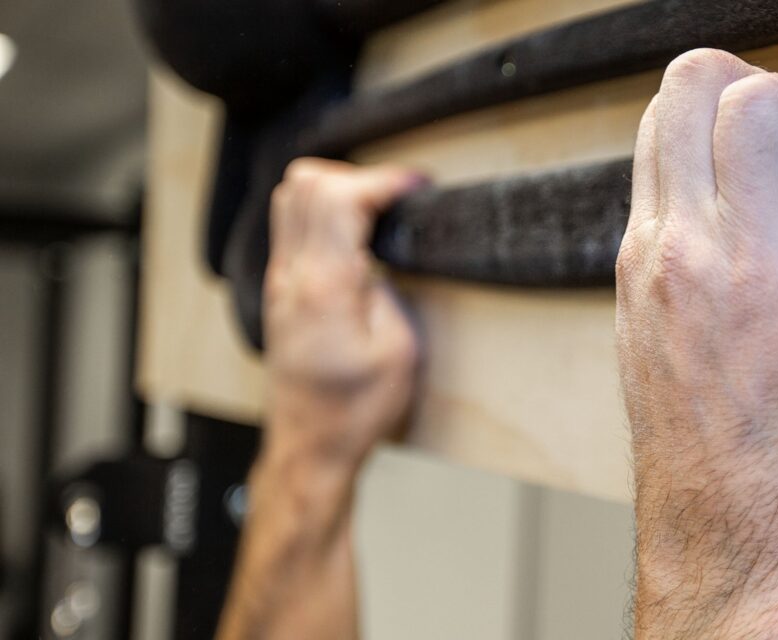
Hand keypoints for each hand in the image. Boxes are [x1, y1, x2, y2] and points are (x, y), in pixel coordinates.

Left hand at [263, 158, 423, 469]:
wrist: (312, 444)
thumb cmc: (355, 409)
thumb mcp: (400, 351)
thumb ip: (392, 290)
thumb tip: (384, 255)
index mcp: (325, 286)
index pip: (342, 197)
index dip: (386, 180)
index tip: (418, 186)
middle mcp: (292, 275)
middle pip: (307, 182)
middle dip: (361, 177)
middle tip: (397, 197)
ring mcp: (279, 280)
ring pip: (290, 196)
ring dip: (337, 189)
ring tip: (376, 211)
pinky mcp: (279, 289)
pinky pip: (290, 224)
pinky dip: (323, 211)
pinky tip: (354, 234)